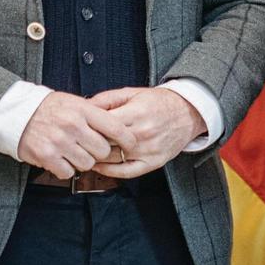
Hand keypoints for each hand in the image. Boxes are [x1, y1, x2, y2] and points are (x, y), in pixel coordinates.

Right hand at [17, 91, 137, 178]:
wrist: (17, 114)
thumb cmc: (49, 108)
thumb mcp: (74, 102)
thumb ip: (94, 113)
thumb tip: (118, 128)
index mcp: (82, 110)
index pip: (115, 127)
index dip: (127, 139)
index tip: (130, 144)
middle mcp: (73, 125)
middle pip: (102, 150)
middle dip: (99, 152)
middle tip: (91, 148)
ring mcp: (60, 142)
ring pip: (87, 163)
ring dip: (83, 161)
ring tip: (73, 152)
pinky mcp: (47, 156)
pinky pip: (68, 172)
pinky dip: (66, 169)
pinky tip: (61, 159)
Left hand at [88, 87, 206, 177]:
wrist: (187, 112)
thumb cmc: (159, 102)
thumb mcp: (132, 92)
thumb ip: (107, 98)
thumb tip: (84, 105)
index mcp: (136, 113)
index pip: (103, 125)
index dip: (87, 127)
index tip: (77, 127)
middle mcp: (142, 133)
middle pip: (106, 142)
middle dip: (89, 142)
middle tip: (77, 141)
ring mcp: (148, 150)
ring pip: (113, 159)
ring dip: (96, 157)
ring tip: (85, 152)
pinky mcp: (153, 162)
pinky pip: (127, 172)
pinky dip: (110, 171)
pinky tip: (100, 166)